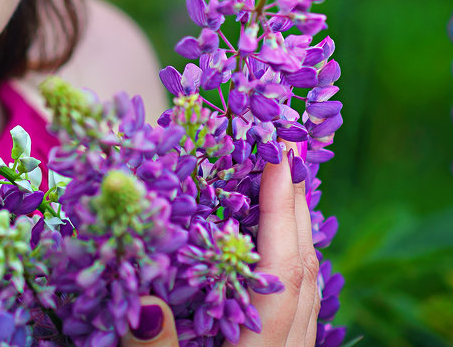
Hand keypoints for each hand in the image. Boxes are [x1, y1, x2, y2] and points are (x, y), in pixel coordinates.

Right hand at [119, 149, 320, 346]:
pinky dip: (290, 259)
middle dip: (295, 204)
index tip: (277, 157)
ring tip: (281, 185)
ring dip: (296, 229)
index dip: (280, 209)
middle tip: (284, 150)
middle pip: (303, 267)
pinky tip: (272, 246)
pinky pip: (300, 301)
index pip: (281, 267)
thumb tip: (145, 301)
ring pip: (307, 283)